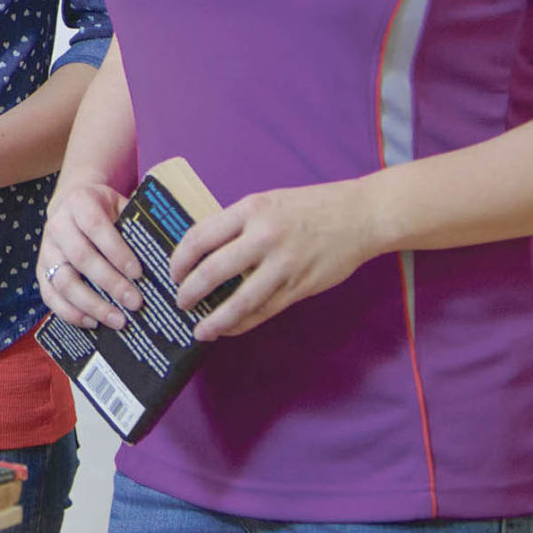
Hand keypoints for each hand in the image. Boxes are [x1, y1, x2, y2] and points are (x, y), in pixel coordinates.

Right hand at [37, 181, 146, 330]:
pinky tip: (93, 323)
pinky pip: (50, 296)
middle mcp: (58, 225)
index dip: (117, 251)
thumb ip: (137, 223)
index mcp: (79, 203)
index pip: (95, 226)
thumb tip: (169, 250)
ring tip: (118, 320)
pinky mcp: (41, 271)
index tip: (139, 273)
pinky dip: (70, 313)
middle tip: (136, 302)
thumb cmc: (105, 210)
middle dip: (110, 283)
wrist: (72, 205)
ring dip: (92, 304)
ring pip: (63, 281)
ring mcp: (47, 250)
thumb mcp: (121, 205)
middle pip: (80, 257)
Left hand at [169, 181, 383, 340]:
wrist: (359, 216)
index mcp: (250, 210)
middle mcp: (264, 237)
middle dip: (189, 292)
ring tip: (200, 330)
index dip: (179, 260)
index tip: (173, 273)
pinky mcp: (299, 286)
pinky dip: (242, 324)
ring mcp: (283, 265)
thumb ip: (237, 224)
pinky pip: (263, 311)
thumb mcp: (267, 202)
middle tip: (180, 302)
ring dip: (214, 320)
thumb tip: (203, 252)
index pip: (199, 237)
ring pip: (238, 301)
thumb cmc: (310, 207)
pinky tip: (229, 329)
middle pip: (212, 271)